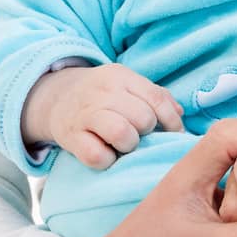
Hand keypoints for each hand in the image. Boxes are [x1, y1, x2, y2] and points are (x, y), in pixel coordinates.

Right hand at [21, 63, 184, 168]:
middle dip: (147, 132)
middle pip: (143, 118)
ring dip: (129, 145)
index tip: (174, 133)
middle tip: (139, 135)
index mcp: (122, 77)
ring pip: (122, 134)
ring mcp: (85, 114)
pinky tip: (107, 155)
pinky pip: (96, 155)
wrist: (56, 98)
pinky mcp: (70, 137)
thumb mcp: (127, 85)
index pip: (157, 99)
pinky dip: (106, 160)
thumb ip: (155, 96)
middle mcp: (104, 93)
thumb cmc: (103, 96)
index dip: (172, 121)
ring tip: (125, 145)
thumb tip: (180, 115)